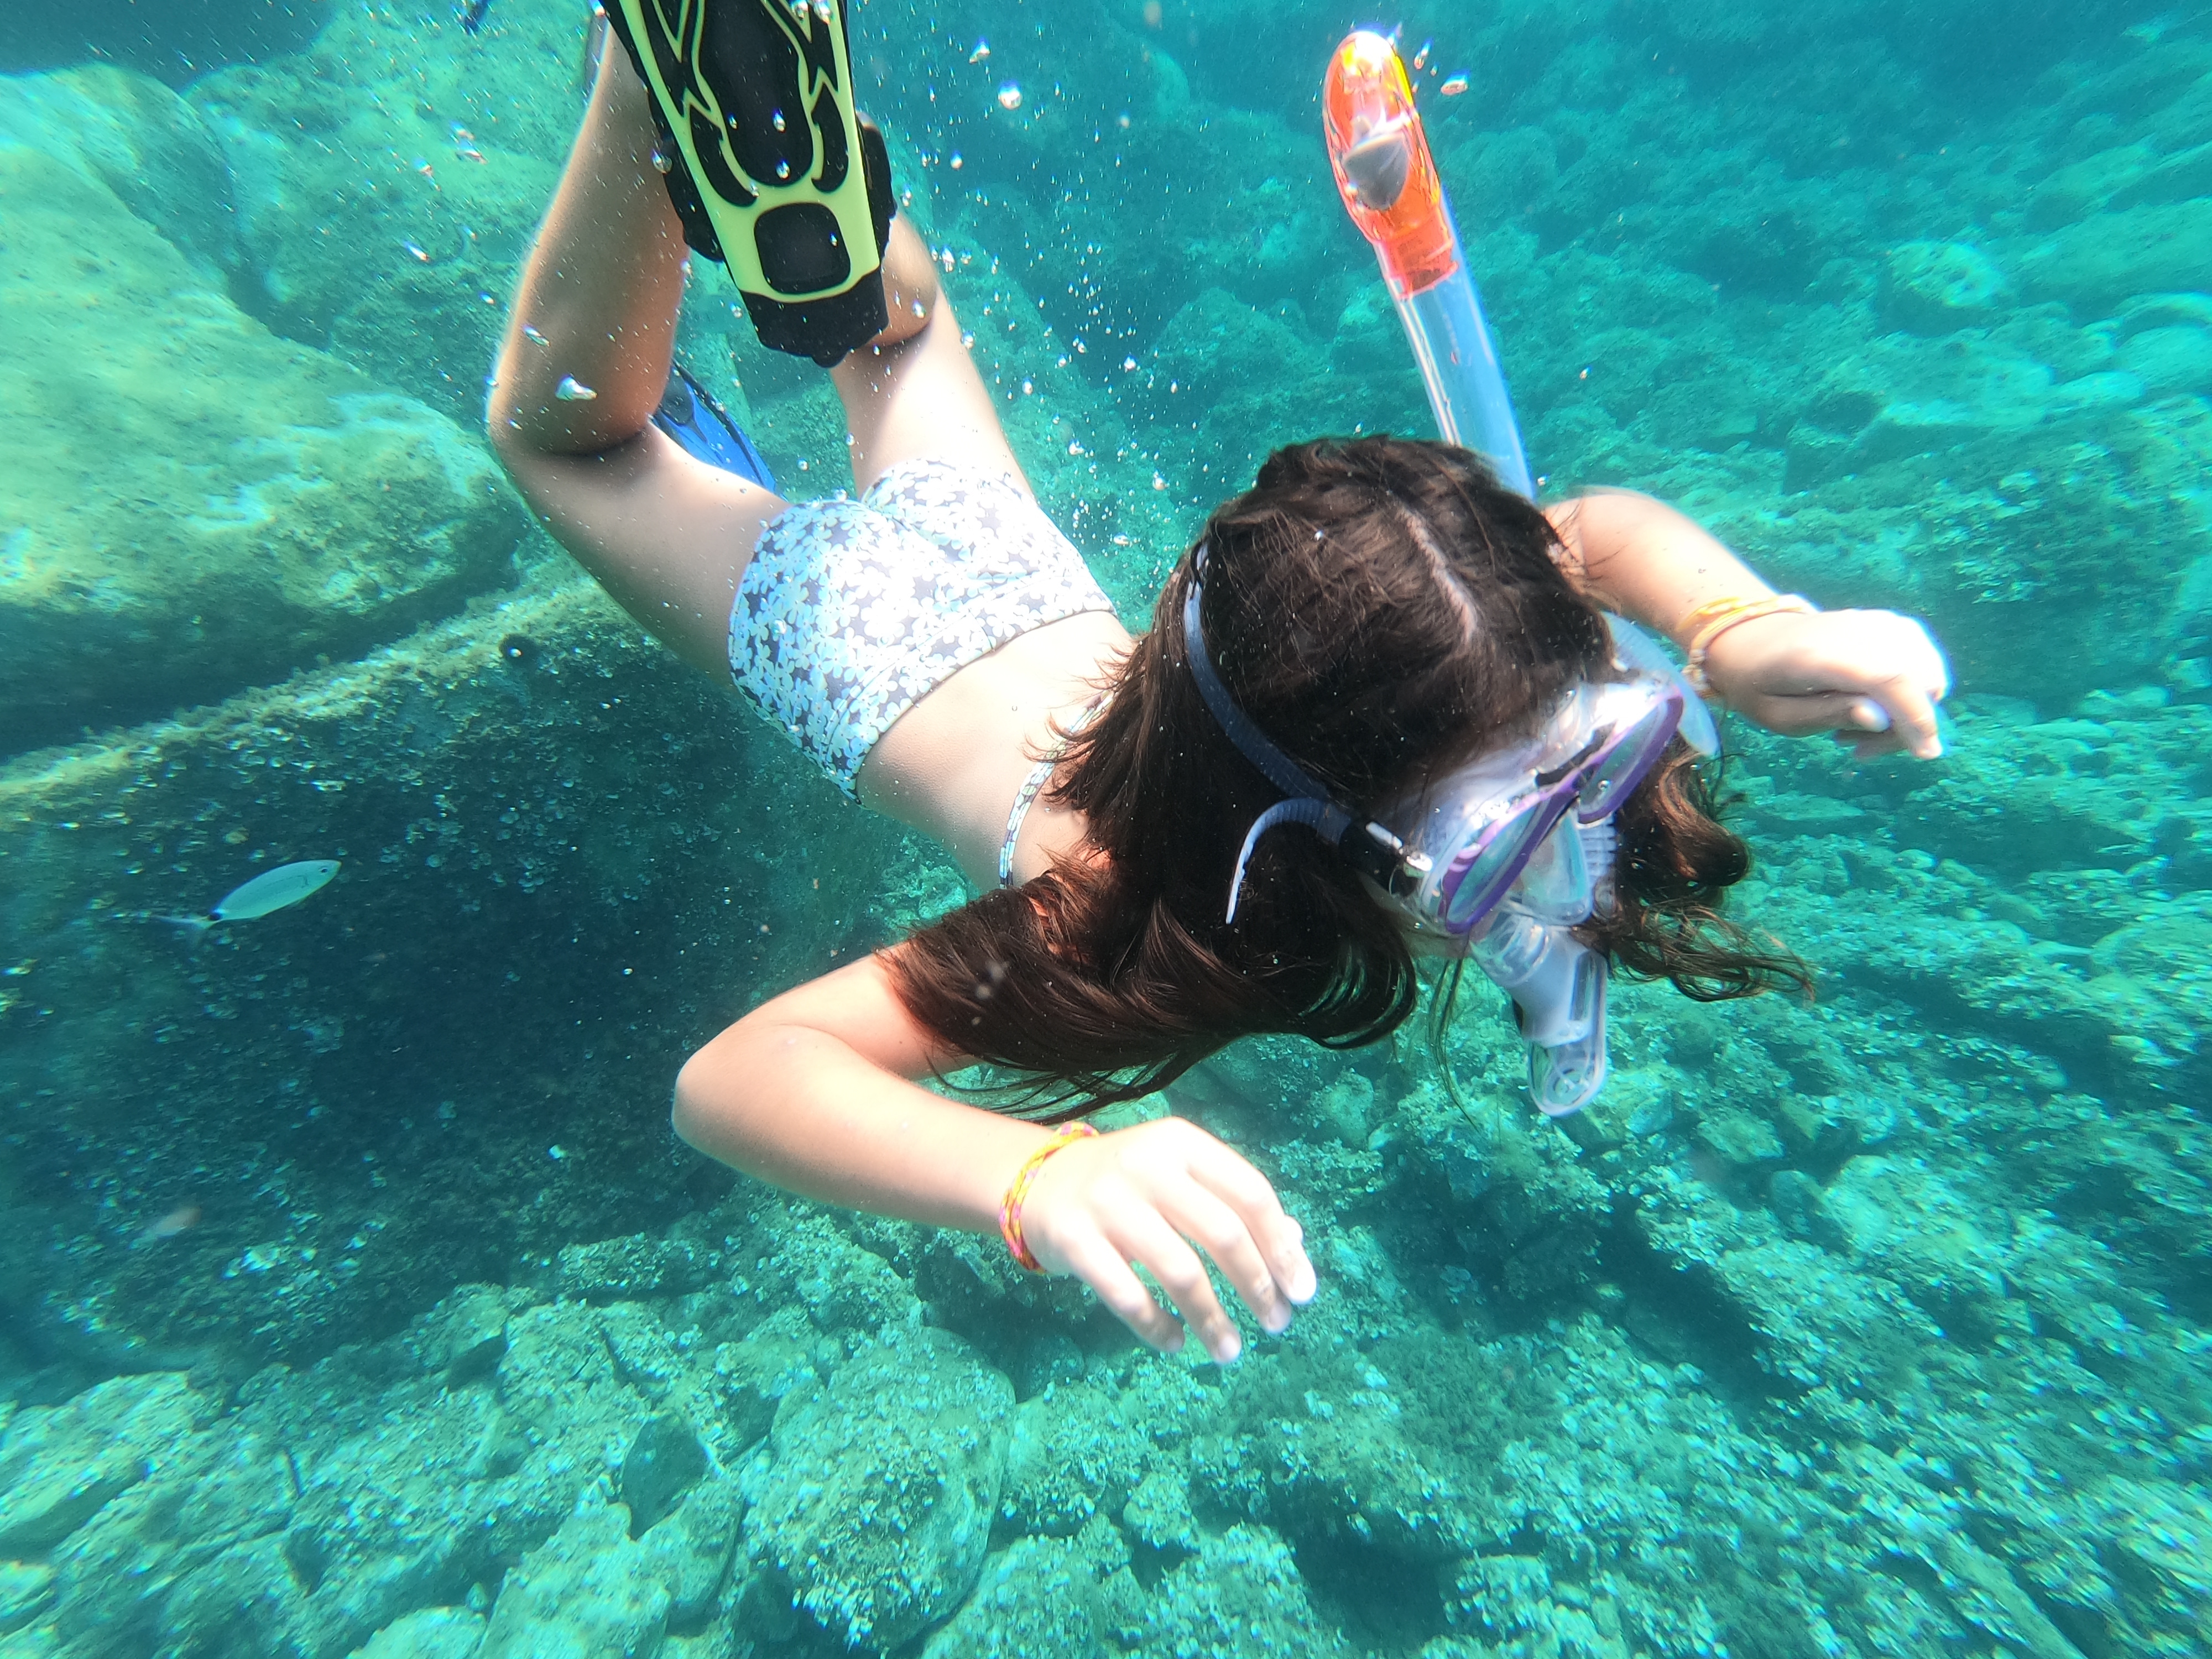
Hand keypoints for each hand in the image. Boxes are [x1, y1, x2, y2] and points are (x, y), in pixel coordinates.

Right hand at [1017, 1116, 1317, 1362]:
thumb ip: (1233, 1206)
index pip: (1251, 1193)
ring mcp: (1107, 1201)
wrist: (1037, 1181)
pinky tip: (1176, 1343)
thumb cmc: (1128, 1185)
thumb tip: (1295, 1248)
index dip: (1283, 1247)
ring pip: (1179, 1272)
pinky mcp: (1073, 1238)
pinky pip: (1127, 1295)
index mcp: (1182, 1143)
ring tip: (1231, 1351)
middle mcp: (1148, 1165)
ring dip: (1213, 1319)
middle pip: (1223, 1233)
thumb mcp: (1180, 1177)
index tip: (1302, 1292)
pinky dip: (1157, 1327)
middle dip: (1257, 1286)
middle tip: (1276, 1325)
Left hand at [1701, 607, 1950, 759]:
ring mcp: (1878, 622)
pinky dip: (1910, 692)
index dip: (1916, 717)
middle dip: (1907, 724)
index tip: (1925, 754)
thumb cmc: (1761, 684)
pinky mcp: (1890, 625)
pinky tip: (1874, 708)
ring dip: (1908, 710)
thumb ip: (1828, 714)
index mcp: (1821, 654)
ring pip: (1927, 671)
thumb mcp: (1777, 714)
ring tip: (1859, 730)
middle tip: (1861, 748)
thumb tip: (1881, 720)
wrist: (1755, 640)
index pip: (1888, 678)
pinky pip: (1922, 662)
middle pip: (1917, 678)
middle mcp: (1858, 630)